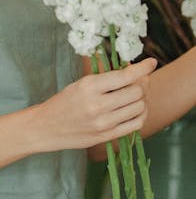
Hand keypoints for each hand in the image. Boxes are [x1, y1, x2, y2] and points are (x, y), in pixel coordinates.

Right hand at [32, 58, 156, 151]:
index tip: (151, 62)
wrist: (46, 127)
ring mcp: (104, 123)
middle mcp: (98, 105)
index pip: (126, 76)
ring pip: (139, 108)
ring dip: (143, 99)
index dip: (143, 68)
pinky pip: (136, 124)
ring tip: (135, 94)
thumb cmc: (63, 101)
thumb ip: (105, 78)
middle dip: (143, 83)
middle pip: (137, 92)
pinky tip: (134, 108)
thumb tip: (131, 69)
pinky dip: (140, 114)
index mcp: (89, 86)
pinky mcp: (107, 136)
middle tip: (139, 80)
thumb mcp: (80, 84)